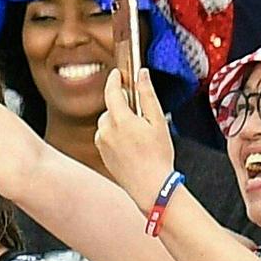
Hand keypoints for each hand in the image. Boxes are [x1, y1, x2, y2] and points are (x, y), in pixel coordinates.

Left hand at [94, 61, 180, 207]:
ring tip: (139, 136)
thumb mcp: (158, 122)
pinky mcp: (102, 154)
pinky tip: (132, 146)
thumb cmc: (158, 156)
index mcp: (120, 120)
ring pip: (107, 123)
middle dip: (123, 107)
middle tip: (142, 116)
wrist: (150, 186)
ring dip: (119, 122)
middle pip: (111, 109)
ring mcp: (101, 143)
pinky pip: (106, 137)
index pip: (112, 92)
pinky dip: (116, 135)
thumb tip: (142, 74)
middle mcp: (105, 130)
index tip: (117, 73)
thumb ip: (148, 95)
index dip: (114, 80)